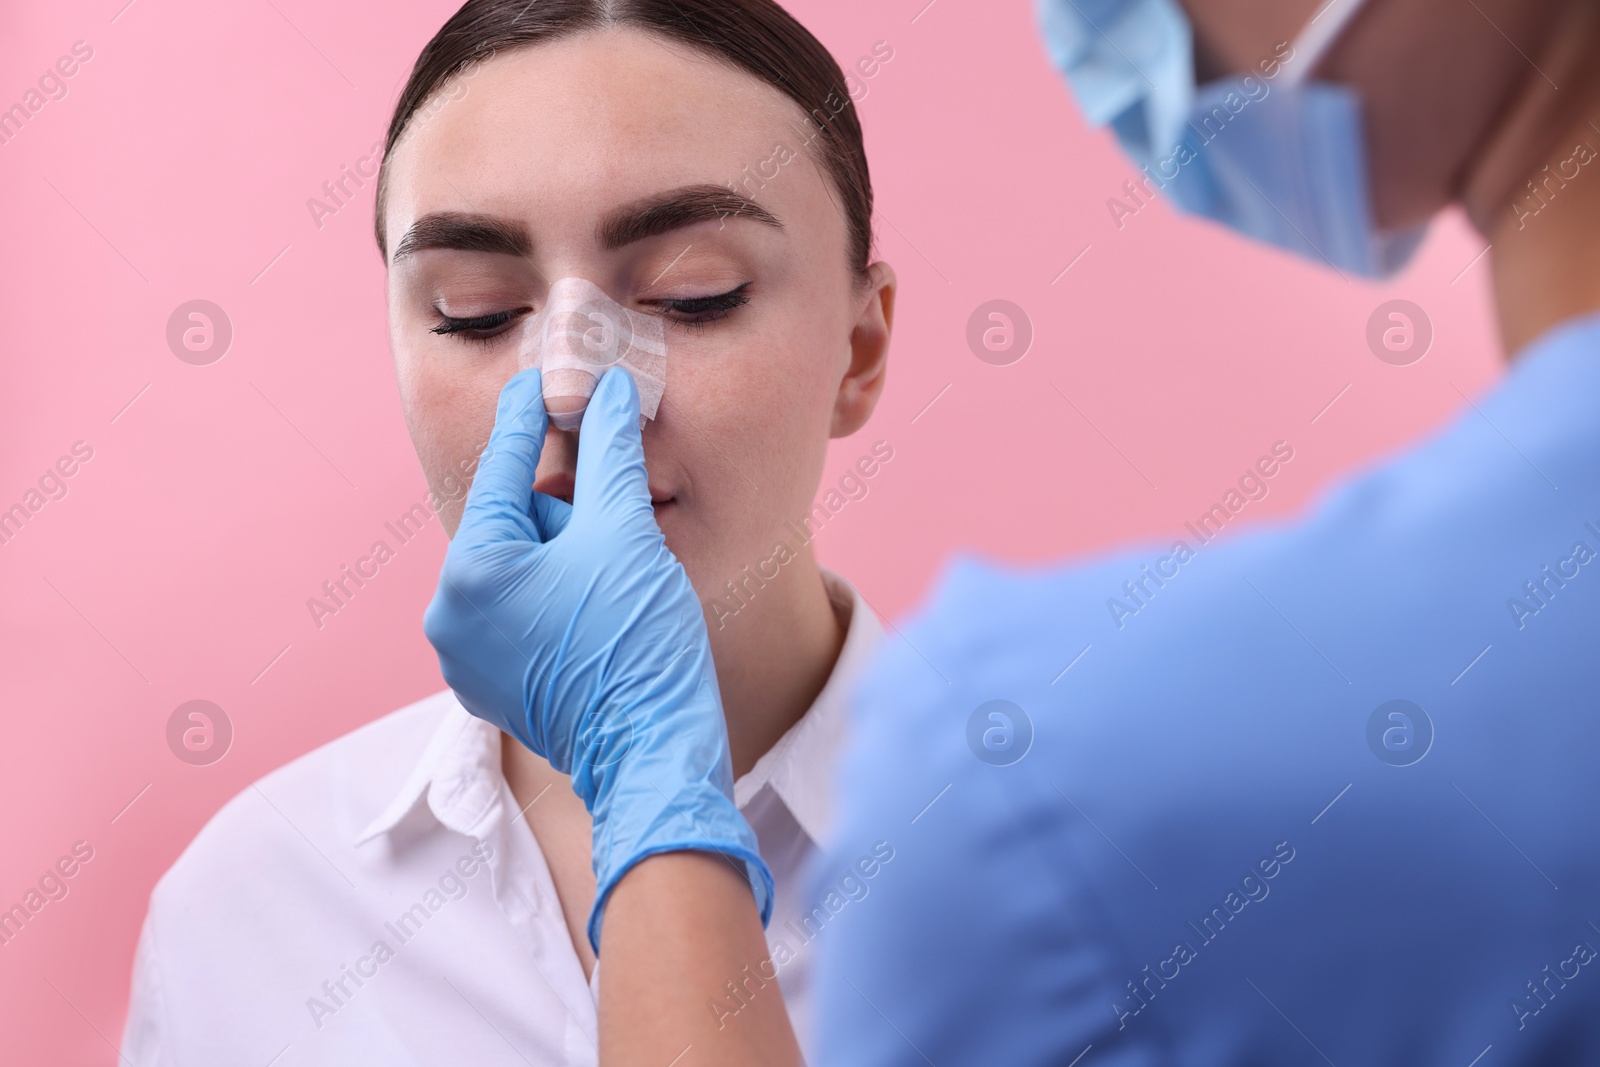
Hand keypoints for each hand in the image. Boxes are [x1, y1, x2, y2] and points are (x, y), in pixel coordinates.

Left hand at [423, 366, 772, 951]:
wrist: (653, 756)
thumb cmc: (638, 646)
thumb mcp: (626, 534)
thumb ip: (609, 452)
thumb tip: (606, 389)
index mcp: (470, 570)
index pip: (504, 467)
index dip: (532, 416)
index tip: (546, 379)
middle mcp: (449, 615)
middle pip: (514, 523)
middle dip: (565, 513)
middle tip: (616, 530)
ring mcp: (464, 658)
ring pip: (518, 570)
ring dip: (565, 558)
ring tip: (616, 584)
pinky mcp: (490, 687)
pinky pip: (518, 615)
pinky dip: (556, 601)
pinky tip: (599, 616)